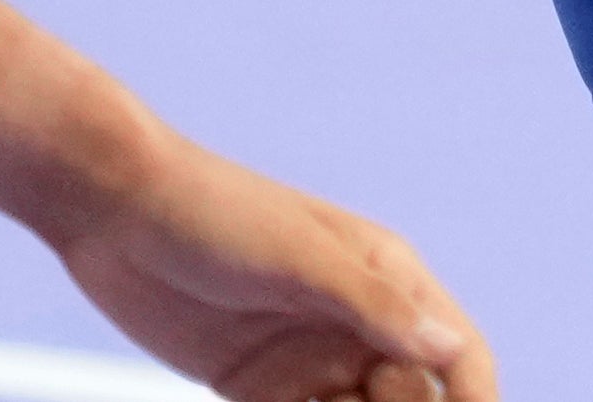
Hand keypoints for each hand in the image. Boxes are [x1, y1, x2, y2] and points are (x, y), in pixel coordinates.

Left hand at [33, 136, 494, 401]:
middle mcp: (357, 323)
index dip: (477, 401)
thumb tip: (447, 346)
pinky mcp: (257, 387)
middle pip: (414, 399)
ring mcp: (308, 358)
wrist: (115, 210)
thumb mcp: (299, 256)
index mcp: (388, 277)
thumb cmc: (216, 212)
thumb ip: (372, 303)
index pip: (457, 353)